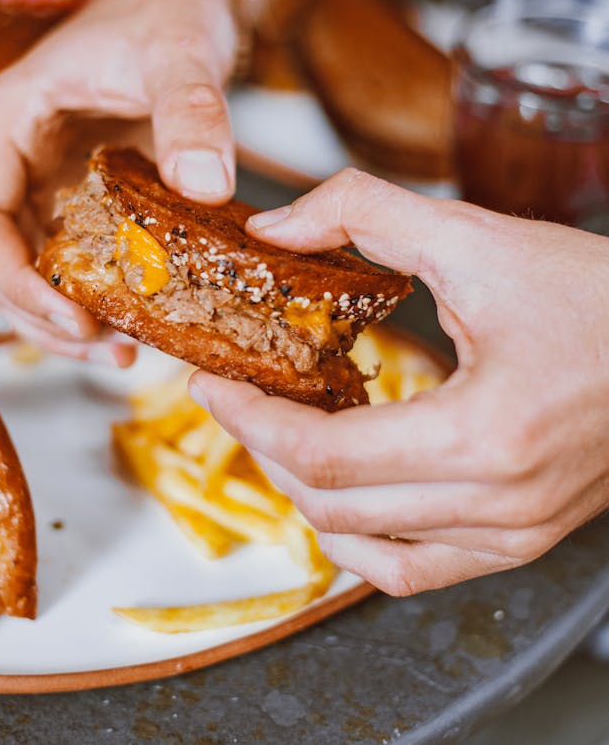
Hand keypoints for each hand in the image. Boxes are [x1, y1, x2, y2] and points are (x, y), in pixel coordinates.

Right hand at [0, 0, 239, 356]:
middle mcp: (13, 158)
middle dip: (42, 316)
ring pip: (30, 271)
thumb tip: (208, 185)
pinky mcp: (80, 194)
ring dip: (66, 319)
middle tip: (110, 351)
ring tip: (126, 352)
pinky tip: (140, 320)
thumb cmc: (168, 8)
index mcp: (6, 123)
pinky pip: (73, 259)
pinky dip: (97, 295)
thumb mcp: (180, 52)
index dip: (13, 279)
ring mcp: (44, 180)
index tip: (75, 316)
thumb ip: (192, 111)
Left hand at [188, 168, 608, 593]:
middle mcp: (499, 505)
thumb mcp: (477, 235)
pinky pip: (416, 569)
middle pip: (332, 504)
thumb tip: (276, 226)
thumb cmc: (598, 296)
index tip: (211, 380)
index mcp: (483, 435)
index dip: (249, 418)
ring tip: (283, 430)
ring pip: (366, 545)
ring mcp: (514, 533)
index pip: (323, 457)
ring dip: (306, 491)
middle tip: (237, 394)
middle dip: (264, 447)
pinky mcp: (523, 538)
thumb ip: (365, 212)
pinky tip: (344, 487)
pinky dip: (361, 534)